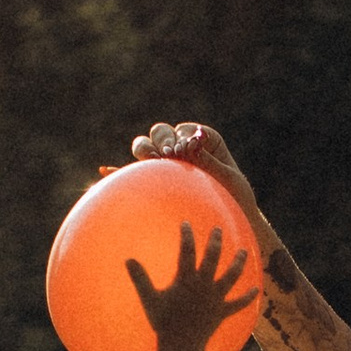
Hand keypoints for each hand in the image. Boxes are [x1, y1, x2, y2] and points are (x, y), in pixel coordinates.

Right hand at [127, 220, 260, 350]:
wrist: (181, 347)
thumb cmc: (163, 323)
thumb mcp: (149, 299)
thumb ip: (140, 278)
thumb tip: (128, 260)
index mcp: (186, 280)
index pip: (187, 252)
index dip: (187, 236)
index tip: (186, 224)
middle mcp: (204, 286)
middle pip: (213, 258)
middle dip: (215, 242)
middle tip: (218, 230)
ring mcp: (215, 299)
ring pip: (231, 276)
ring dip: (238, 263)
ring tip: (244, 251)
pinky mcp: (222, 312)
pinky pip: (238, 304)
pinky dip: (248, 297)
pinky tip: (256, 289)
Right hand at [134, 118, 266, 237]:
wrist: (231, 220)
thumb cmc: (235, 196)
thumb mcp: (226, 177)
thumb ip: (207, 161)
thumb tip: (187, 146)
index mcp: (203, 139)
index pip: (184, 130)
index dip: (180, 137)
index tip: (183, 150)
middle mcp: (183, 147)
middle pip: (161, 133)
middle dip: (163, 140)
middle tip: (170, 154)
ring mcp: (167, 162)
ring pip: (146, 146)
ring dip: (145, 149)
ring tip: (153, 160)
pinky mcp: (156, 178)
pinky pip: (137, 171)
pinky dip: (126, 168)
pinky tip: (114, 170)